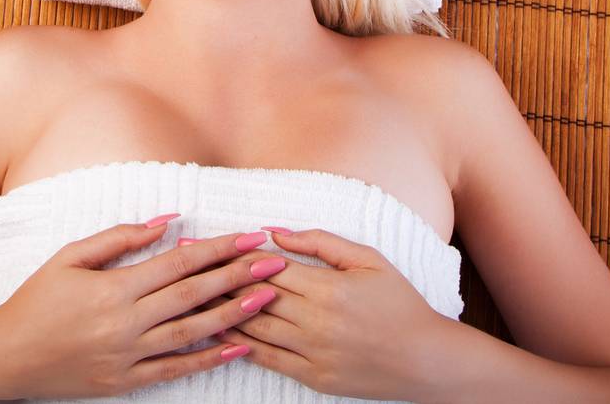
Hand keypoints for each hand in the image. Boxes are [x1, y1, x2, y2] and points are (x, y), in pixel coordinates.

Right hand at [0, 221, 287, 398]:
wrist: (6, 356)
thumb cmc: (37, 300)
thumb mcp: (71, 257)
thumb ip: (121, 237)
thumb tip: (167, 221)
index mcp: (114, 288)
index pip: (179, 263)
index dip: (219, 248)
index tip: (250, 236)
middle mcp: (126, 323)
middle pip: (194, 295)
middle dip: (239, 275)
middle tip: (275, 262)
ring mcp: (128, 356)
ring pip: (192, 332)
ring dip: (234, 314)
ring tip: (268, 299)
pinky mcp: (125, 382)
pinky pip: (175, 370)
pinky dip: (208, 359)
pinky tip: (238, 347)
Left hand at [210, 229, 451, 400]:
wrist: (425, 358)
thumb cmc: (399, 302)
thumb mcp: (368, 259)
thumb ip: (321, 242)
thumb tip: (276, 232)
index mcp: (330, 287)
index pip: (270, 267)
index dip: (234, 255)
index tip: (204, 245)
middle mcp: (317, 321)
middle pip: (255, 297)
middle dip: (217, 280)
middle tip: (184, 268)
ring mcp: (314, 352)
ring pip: (255, 329)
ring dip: (220, 314)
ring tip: (189, 300)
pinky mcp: (314, 377)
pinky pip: (269, 360)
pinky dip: (241, 346)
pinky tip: (219, 334)